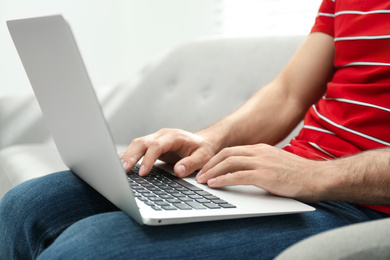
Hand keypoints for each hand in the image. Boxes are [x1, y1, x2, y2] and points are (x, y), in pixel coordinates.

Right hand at [119, 128, 217, 177]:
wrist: (204, 142)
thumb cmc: (204, 149)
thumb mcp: (203, 157)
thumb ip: (191, 163)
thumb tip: (178, 171)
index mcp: (174, 137)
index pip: (156, 146)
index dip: (148, 159)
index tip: (142, 172)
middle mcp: (162, 135)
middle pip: (142, 142)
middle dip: (131, 156)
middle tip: (123, 170)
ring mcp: (156, 139)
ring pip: (137, 144)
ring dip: (127, 155)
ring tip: (118, 169)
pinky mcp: (152, 145)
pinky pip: (138, 148)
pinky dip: (129, 155)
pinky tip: (122, 164)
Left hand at [196, 144, 323, 202]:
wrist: (319, 177)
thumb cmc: (299, 175)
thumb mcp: (276, 164)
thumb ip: (260, 165)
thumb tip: (245, 173)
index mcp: (261, 149)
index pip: (232, 151)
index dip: (216, 159)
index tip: (207, 168)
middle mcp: (259, 152)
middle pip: (226, 154)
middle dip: (210, 164)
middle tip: (199, 174)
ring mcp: (262, 162)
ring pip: (229, 163)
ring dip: (212, 172)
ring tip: (202, 180)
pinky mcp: (265, 175)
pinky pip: (238, 176)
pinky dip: (223, 179)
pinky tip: (214, 184)